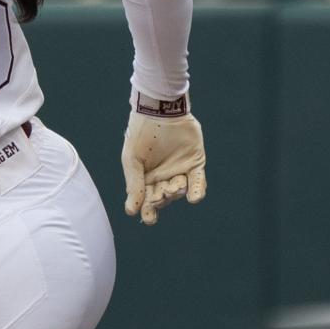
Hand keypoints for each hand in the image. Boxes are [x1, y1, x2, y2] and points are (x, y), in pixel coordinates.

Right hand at [121, 94, 206, 225]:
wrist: (159, 110)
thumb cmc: (140, 134)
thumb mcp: (132, 160)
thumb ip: (134, 185)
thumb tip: (132, 211)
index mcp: (146, 179)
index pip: (148, 202)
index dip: (149, 212)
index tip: (150, 218)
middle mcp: (163, 178)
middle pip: (164, 197)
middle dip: (162, 198)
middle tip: (160, 193)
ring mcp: (180, 171)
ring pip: (180, 190)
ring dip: (177, 192)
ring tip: (175, 186)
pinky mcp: (195, 163)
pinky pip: (198, 182)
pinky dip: (198, 191)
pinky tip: (194, 197)